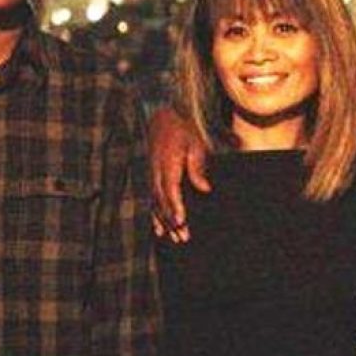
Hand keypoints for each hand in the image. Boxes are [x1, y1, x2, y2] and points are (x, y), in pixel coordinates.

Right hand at [148, 106, 210, 241]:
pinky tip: (158, 229)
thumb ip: (197, 167)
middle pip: (163, 202)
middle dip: (172, 221)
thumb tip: (205, 188)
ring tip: (174, 238)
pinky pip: (151, 200)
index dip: (175, 208)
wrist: (162, 118)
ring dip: (164, 222)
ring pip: (156, 204)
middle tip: (183, 238)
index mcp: (168, 165)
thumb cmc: (182, 130)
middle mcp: (156, 173)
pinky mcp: (150, 177)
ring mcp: (151, 176)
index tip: (181, 222)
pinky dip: (154, 215)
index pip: (171, 191)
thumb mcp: (195, 144)